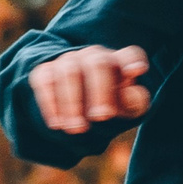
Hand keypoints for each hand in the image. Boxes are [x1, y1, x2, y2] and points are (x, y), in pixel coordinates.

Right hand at [30, 45, 150, 133]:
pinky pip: (45, 81)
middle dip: (100, 90)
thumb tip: (130, 94)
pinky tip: (57, 123)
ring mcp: (69, 61)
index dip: (133, 61)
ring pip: (69, 72)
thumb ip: (135, 102)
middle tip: (101, 117)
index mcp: (122, 63)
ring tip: (77, 128)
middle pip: (98, 63)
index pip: (131, 55)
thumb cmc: (111, 107)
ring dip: (72, 103)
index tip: (137, 71)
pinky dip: (51, 103)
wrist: (76, 112)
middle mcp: (95, 56)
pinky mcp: (46, 71)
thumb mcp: (128, 109)